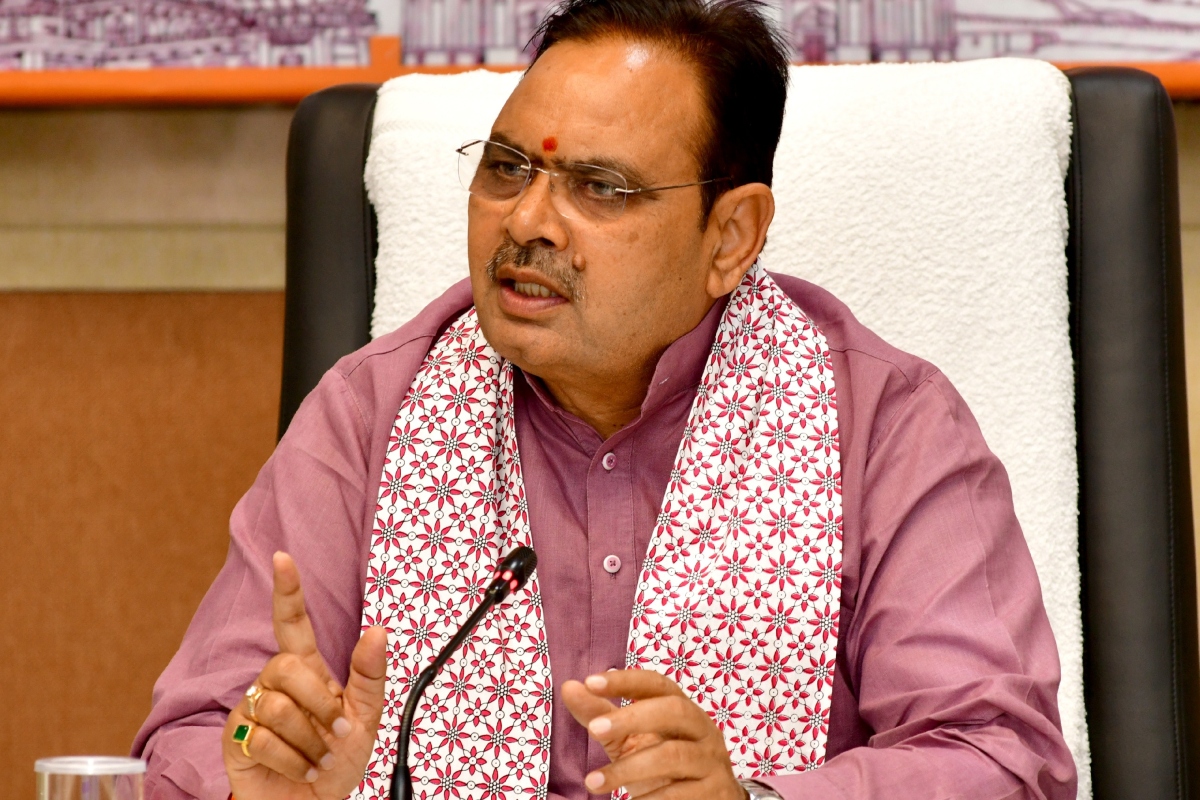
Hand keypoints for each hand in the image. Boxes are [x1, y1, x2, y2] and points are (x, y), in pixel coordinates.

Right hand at [222, 552, 386, 799]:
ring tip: (317, 758)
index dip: (288, 591)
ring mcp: (253, 709)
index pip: (292, 623)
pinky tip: (297, 769)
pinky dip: (291, 760)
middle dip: (320, 703)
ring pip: (278, 705)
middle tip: (336, 733)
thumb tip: (379, 631)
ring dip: (308, 740)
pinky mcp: (237, 738)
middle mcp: (275, 683)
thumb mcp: (366, 719)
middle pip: (287, 666)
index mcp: (308, 670)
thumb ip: (370, 676)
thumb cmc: (336, 761)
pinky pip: (264, 737)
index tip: (284, 559)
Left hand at [562, 669, 746, 799]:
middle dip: (632, 717)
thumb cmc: (663, 767)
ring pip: (673, 755)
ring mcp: (712, 761)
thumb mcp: (630, 740)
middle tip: (594, 729)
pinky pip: (681, 793)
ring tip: (594, 782)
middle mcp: (702, 729)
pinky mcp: (716, 792)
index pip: (657, 684)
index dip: (626, 680)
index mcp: (682, 709)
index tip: (591, 682)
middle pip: (674, 710)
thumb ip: (601, 715)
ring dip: (629, 768)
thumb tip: (569, 687)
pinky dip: (652, 798)